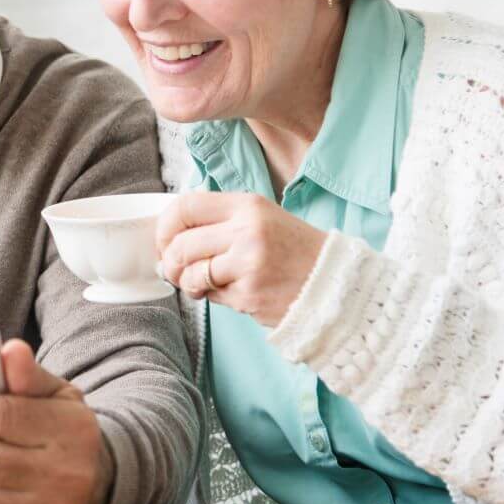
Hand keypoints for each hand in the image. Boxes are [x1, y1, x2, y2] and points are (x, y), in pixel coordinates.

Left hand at [157, 192, 326, 326]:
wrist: (338, 285)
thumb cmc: (293, 252)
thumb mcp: (260, 219)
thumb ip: (218, 222)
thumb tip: (168, 238)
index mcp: (248, 205)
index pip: (185, 206)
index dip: (164, 227)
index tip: (164, 241)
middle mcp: (247, 230)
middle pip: (181, 244)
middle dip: (171, 262)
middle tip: (177, 271)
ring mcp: (249, 263)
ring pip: (191, 273)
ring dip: (188, 283)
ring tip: (202, 284)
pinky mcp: (250, 294)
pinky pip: (212, 296)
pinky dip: (213, 297)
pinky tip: (233, 292)